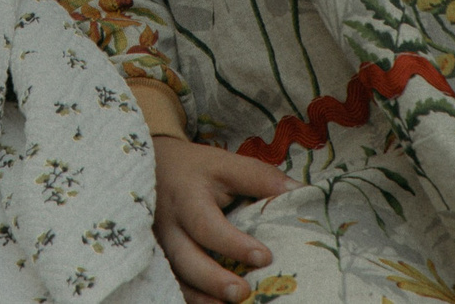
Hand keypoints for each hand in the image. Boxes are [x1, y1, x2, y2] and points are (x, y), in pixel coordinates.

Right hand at [152, 136, 294, 303]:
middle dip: (213, 279)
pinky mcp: (160, 258)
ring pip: (177, 277)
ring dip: (202, 295)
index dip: (234, 244)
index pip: (207, 225)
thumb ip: (259, 178)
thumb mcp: (224, 164)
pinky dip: (192, 297)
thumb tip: (299, 192)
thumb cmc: (196, 169)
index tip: (265, 257)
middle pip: (185, 259)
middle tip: (243, 293)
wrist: (155, 169)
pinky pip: (173, 283)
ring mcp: (161, 246)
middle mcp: (170, 226)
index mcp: (187, 198)